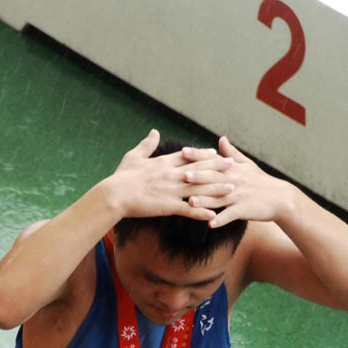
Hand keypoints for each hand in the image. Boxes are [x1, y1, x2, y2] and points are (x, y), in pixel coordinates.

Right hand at [103, 129, 233, 220]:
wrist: (114, 195)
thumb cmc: (121, 177)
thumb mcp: (133, 156)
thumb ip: (147, 144)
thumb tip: (154, 132)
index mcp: (163, 163)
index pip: (188, 157)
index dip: (204, 155)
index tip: (216, 153)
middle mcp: (171, 175)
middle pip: (200, 170)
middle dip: (218, 168)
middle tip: (234, 165)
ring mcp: (171, 190)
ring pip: (200, 189)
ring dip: (217, 189)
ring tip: (233, 190)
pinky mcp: (168, 206)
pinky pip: (189, 210)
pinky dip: (202, 212)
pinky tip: (214, 215)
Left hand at [184, 136, 295, 226]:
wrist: (280, 198)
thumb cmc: (259, 180)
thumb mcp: (246, 164)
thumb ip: (231, 153)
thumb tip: (221, 138)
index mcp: (232, 169)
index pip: (212, 160)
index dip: (198, 156)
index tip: (182, 151)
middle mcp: (234, 181)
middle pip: (214, 178)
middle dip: (198, 177)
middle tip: (183, 175)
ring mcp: (239, 196)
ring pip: (219, 198)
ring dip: (205, 201)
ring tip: (191, 202)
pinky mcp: (244, 209)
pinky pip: (231, 215)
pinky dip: (221, 220)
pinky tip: (210, 224)